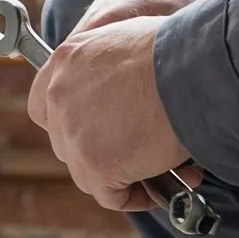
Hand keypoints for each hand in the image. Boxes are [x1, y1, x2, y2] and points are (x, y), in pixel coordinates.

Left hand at [26, 14, 202, 214]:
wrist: (194, 68)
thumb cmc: (178, 51)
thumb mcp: (129, 40)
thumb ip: (112, 69)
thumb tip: (128, 96)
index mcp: (67, 60)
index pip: (44, 104)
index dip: (68, 123)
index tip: (96, 131)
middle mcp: (60, 95)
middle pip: (66, 141)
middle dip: (102, 150)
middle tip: (140, 150)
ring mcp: (73, 132)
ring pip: (87, 172)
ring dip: (123, 175)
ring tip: (162, 168)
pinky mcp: (95, 163)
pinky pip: (111, 195)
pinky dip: (136, 197)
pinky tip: (161, 189)